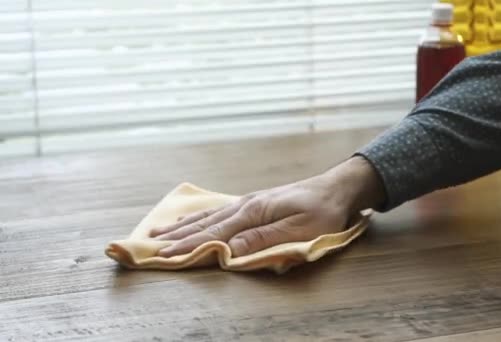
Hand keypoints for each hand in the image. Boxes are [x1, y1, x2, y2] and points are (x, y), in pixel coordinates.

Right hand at [149, 157, 384, 257]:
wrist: (338, 188)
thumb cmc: (323, 212)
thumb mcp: (298, 230)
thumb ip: (263, 240)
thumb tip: (228, 250)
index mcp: (254, 213)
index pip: (214, 235)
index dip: (188, 248)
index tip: (163, 257)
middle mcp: (245, 205)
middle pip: (204, 224)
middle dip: (176, 238)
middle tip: (148, 247)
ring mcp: (248, 202)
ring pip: (208, 217)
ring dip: (183, 226)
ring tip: (159, 232)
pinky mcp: (254, 204)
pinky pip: (218, 211)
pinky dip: (199, 217)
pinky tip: (192, 219)